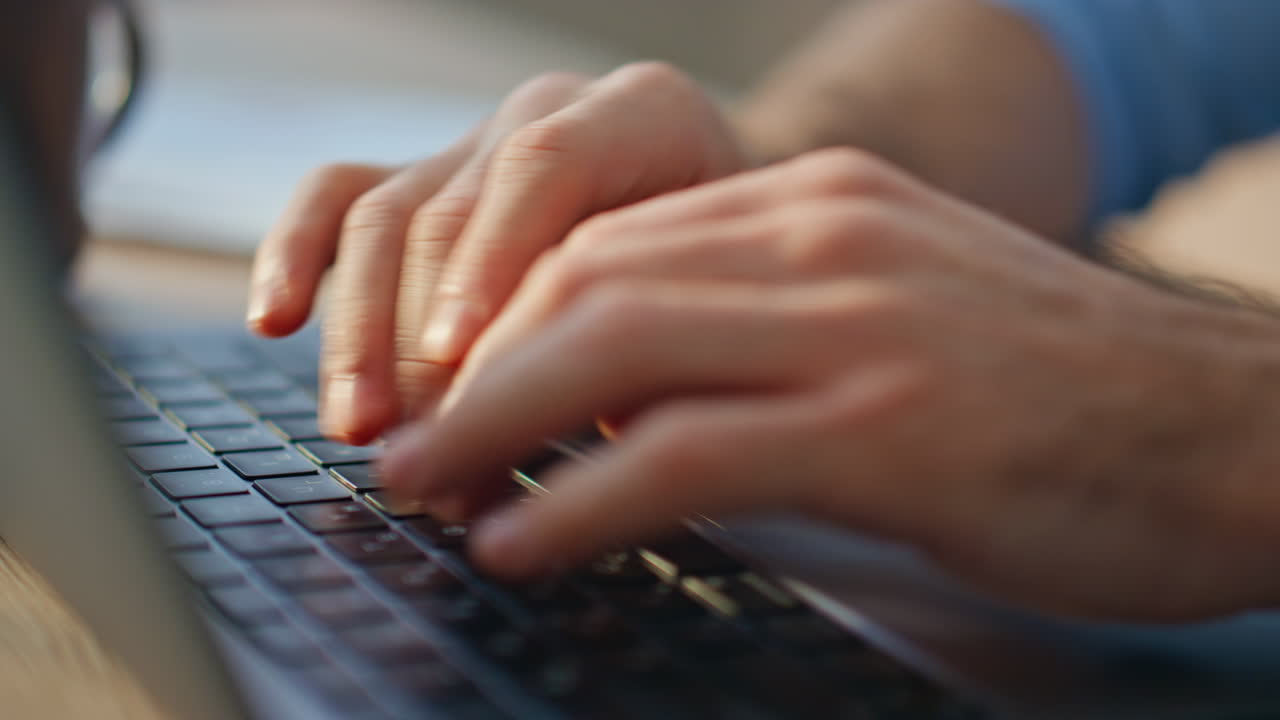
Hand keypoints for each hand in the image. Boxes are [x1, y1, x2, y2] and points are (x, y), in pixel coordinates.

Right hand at [246, 63, 748, 443]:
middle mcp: (547, 113)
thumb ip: (638, 343)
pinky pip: (336, 199)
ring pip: (384, 217)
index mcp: (642, 116)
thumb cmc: (732, 272)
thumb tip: (522, 434)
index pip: (546, 171)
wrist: (726, 227)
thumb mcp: (718, 296)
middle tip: (420, 447)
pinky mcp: (422, 179)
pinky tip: (275, 321)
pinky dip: (298, 258)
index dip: (491, 270)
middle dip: (422, 344)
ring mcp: (476, 145)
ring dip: (360, 333)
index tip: (457, 369)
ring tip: (359, 427)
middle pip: (449, 212)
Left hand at [380, 149, 1279, 620]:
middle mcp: (825, 241)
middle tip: (401, 447)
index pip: (612, 240)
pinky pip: (685, 452)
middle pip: (586, 282)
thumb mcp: (903, 317)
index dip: (505, 317)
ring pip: (613, 349)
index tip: (447, 388)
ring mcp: (854, 326)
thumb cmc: (1065, 396)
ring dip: (492, 428)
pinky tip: (521, 544)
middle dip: (471, 369)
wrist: (1234, 432)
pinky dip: (581, 501)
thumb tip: (640, 400)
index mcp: (823, 206)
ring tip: (424, 494)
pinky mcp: (884, 428)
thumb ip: (775, 330)